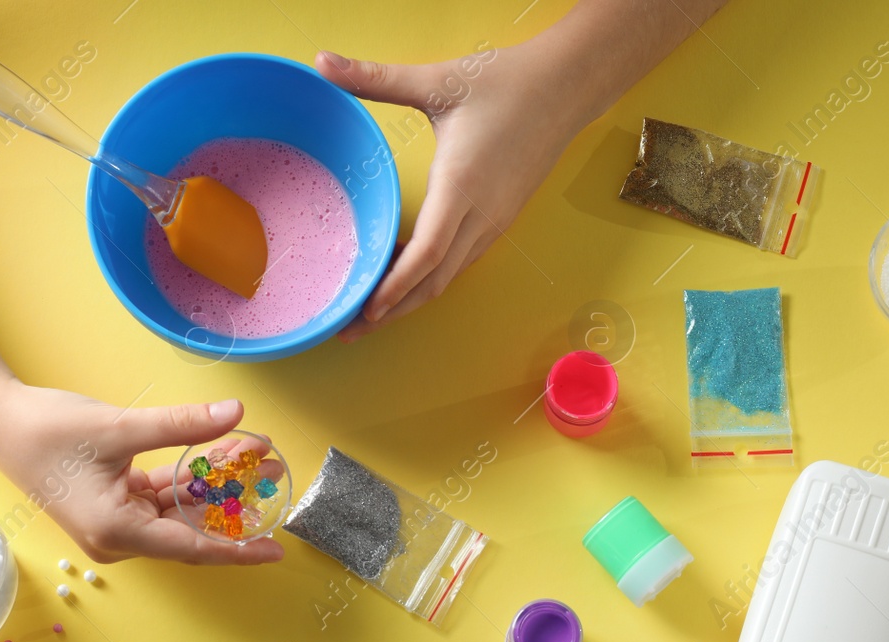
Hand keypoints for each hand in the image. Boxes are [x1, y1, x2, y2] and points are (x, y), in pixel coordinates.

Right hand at [0, 384, 285, 565]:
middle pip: (192, 527)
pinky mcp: (117, 505)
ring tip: (255, 450)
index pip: (192, 548)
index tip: (276, 548)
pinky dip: (191, 478)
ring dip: (215, 483)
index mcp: (117, 533)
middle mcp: (120, 538)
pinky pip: (164, 497)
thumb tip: (235, 412)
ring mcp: (118, 523)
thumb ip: (181, 425)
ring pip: (181, 508)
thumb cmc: (48, 431)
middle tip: (274, 467)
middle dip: (234, 500)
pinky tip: (221, 449)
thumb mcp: (121, 426)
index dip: (238, 548)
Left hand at [316, 44, 583, 340]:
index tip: (365, 309)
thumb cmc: (505, 82)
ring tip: (370, 313)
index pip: (426, 254)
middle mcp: (482, 214)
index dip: (395, 287)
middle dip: (392, 311)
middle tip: (350, 330)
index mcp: (462, 185)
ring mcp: (495, 221)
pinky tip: (404, 277)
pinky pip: (461, 260)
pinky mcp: (500, 218)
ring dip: (411, 298)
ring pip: (448, 276)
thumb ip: (375, 78)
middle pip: (434, 280)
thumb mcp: (437, 81)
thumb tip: (322, 64)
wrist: (566, 86)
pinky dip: (430, 277)